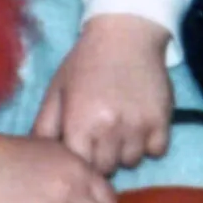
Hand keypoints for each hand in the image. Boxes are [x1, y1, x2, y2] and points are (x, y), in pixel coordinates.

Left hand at [31, 15, 173, 174]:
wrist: (126, 34)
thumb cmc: (85, 63)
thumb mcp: (57, 90)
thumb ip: (45, 127)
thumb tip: (40, 157)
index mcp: (79, 123)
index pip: (80, 166)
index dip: (80, 159)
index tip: (83, 147)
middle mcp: (109, 128)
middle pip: (106, 168)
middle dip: (102, 157)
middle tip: (102, 135)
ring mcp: (138, 126)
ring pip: (132, 162)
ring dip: (126, 150)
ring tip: (121, 128)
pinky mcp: (162, 120)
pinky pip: (156, 151)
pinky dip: (150, 143)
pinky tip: (141, 124)